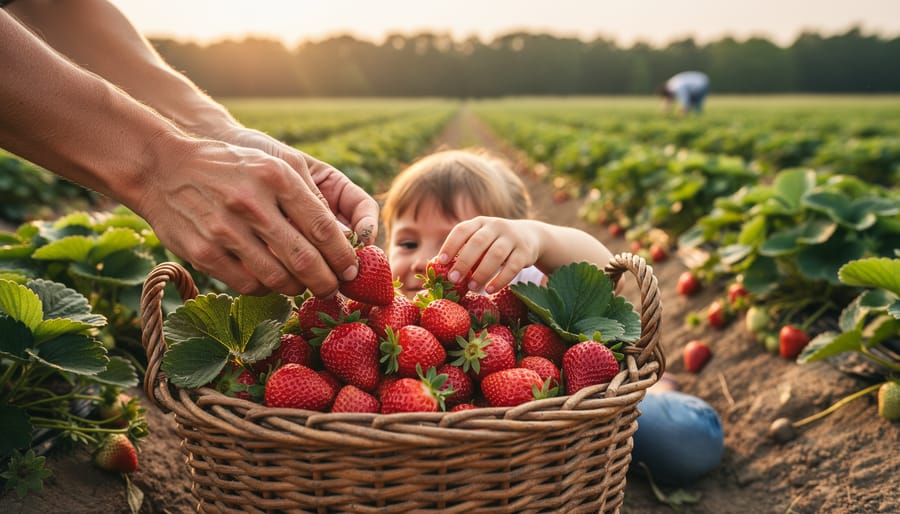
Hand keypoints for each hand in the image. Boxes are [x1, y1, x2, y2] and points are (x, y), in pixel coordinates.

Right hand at [136, 135, 362, 296]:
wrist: (163, 167)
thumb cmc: (231, 167)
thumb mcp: (274, 165)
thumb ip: (309, 197)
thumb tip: (344, 237)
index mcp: (277, 178)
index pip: (324, 228)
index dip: (344, 257)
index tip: (352, 270)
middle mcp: (252, 203)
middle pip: (305, 259)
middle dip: (327, 282)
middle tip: (334, 288)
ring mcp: (225, 230)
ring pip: (278, 278)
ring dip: (298, 288)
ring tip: (304, 286)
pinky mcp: (204, 252)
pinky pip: (249, 284)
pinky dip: (267, 289)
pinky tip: (272, 282)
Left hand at [437, 217, 541, 293]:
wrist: (531, 236)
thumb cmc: (495, 242)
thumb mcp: (481, 239)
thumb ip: (464, 250)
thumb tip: (435, 268)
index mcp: (480, 222)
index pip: (462, 230)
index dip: (451, 245)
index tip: (441, 262)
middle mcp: (496, 226)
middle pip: (478, 242)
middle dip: (464, 261)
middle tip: (453, 279)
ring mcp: (512, 238)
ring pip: (496, 254)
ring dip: (482, 272)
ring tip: (472, 287)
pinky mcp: (525, 252)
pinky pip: (513, 267)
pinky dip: (500, 280)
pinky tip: (490, 290)